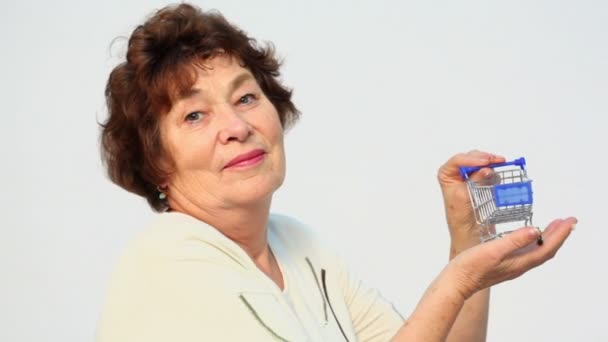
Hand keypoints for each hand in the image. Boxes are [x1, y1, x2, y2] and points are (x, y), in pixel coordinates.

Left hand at [437, 150, 505, 252]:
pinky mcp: (482, 183)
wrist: (470, 235)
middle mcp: (457, 175)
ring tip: (502, 166)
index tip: (485, 163)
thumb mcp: (464, 199)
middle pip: (471, 158)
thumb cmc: (461, 220)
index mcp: (447, 176)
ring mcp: (470, 178)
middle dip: (485, 158)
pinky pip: (490, 172)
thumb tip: (486, 169)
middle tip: (498, 161)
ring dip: (492, 163)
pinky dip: (496, 172)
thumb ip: (474, 182)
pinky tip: (501, 175)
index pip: (457, 161)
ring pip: (481, 163)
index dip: (471, 160)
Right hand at [446, 217, 575, 299]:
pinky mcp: (505, 264)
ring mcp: (512, 266)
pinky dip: (535, 242)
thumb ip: (514, 240)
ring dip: (548, 238)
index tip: (569, 221)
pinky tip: (531, 236)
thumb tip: (535, 231)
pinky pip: (527, 252)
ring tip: (554, 225)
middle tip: (567, 221)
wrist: (457, 282)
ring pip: (537, 251)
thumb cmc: (471, 267)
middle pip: (545, 250)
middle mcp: (519, 265)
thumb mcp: (492, 251)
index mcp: (519, 262)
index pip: (547, 248)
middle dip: (558, 235)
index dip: (560, 234)